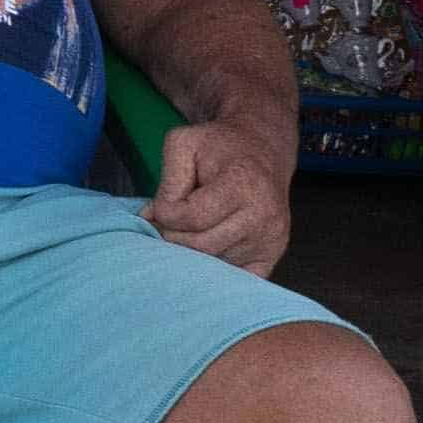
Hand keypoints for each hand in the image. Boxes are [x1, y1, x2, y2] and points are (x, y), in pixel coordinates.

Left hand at [141, 119, 293, 278]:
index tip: (164, 205)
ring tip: (192, 228)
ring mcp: (271, 238)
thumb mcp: (184, 144)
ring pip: (215, 265)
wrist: (262, 150)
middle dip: (175, 236)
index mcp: (242, 184)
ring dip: (193, 251)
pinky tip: (209, 247)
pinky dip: (216, 269)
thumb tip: (150, 220)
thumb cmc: (218, 146)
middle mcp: (263, 215)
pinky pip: (236, 278)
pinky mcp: (273, 253)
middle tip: (172, 221)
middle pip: (201, 246)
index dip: (166, 214)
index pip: (191, 218)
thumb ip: (166, 182)